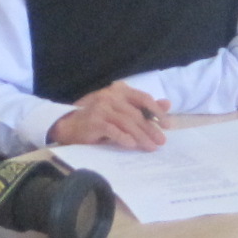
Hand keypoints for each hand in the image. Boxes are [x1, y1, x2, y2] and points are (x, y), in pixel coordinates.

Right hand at [47, 84, 170, 150]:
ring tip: (150, 147)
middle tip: (161, 141)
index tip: (168, 125)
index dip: (157, 112)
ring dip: (141, 136)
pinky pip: (113, 130)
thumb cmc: (98, 117)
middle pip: (136, 113)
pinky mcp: (94, 120)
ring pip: (127, 122)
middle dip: (151, 128)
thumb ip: (142, 107)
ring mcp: (101, 107)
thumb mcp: (121, 110)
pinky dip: (123, 137)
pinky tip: (131, 145)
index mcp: (119, 90)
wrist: (69, 124)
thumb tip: (167, 104)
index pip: (143, 98)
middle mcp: (110, 95)